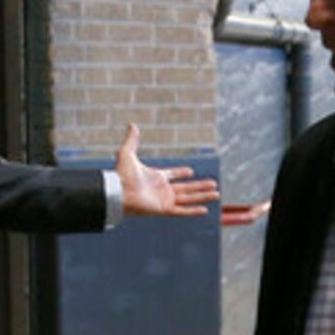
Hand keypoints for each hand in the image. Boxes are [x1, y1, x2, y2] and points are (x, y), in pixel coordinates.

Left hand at [117, 123, 264, 224]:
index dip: (180, 173)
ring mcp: (164, 200)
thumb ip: (132, 140)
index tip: (190, 171)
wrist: (118, 191)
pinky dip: (193, 211)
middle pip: (186, 188)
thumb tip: (132, 124)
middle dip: (200, 186)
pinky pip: (182, 211)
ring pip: (189, 198)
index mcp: (156, 177)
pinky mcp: (164, 209)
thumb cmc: (121, 174)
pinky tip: (206, 209)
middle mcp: (162, 190)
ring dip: (203, 196)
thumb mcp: (128, 153)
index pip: (172, 175)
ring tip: (216, 194)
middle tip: (214, 184)